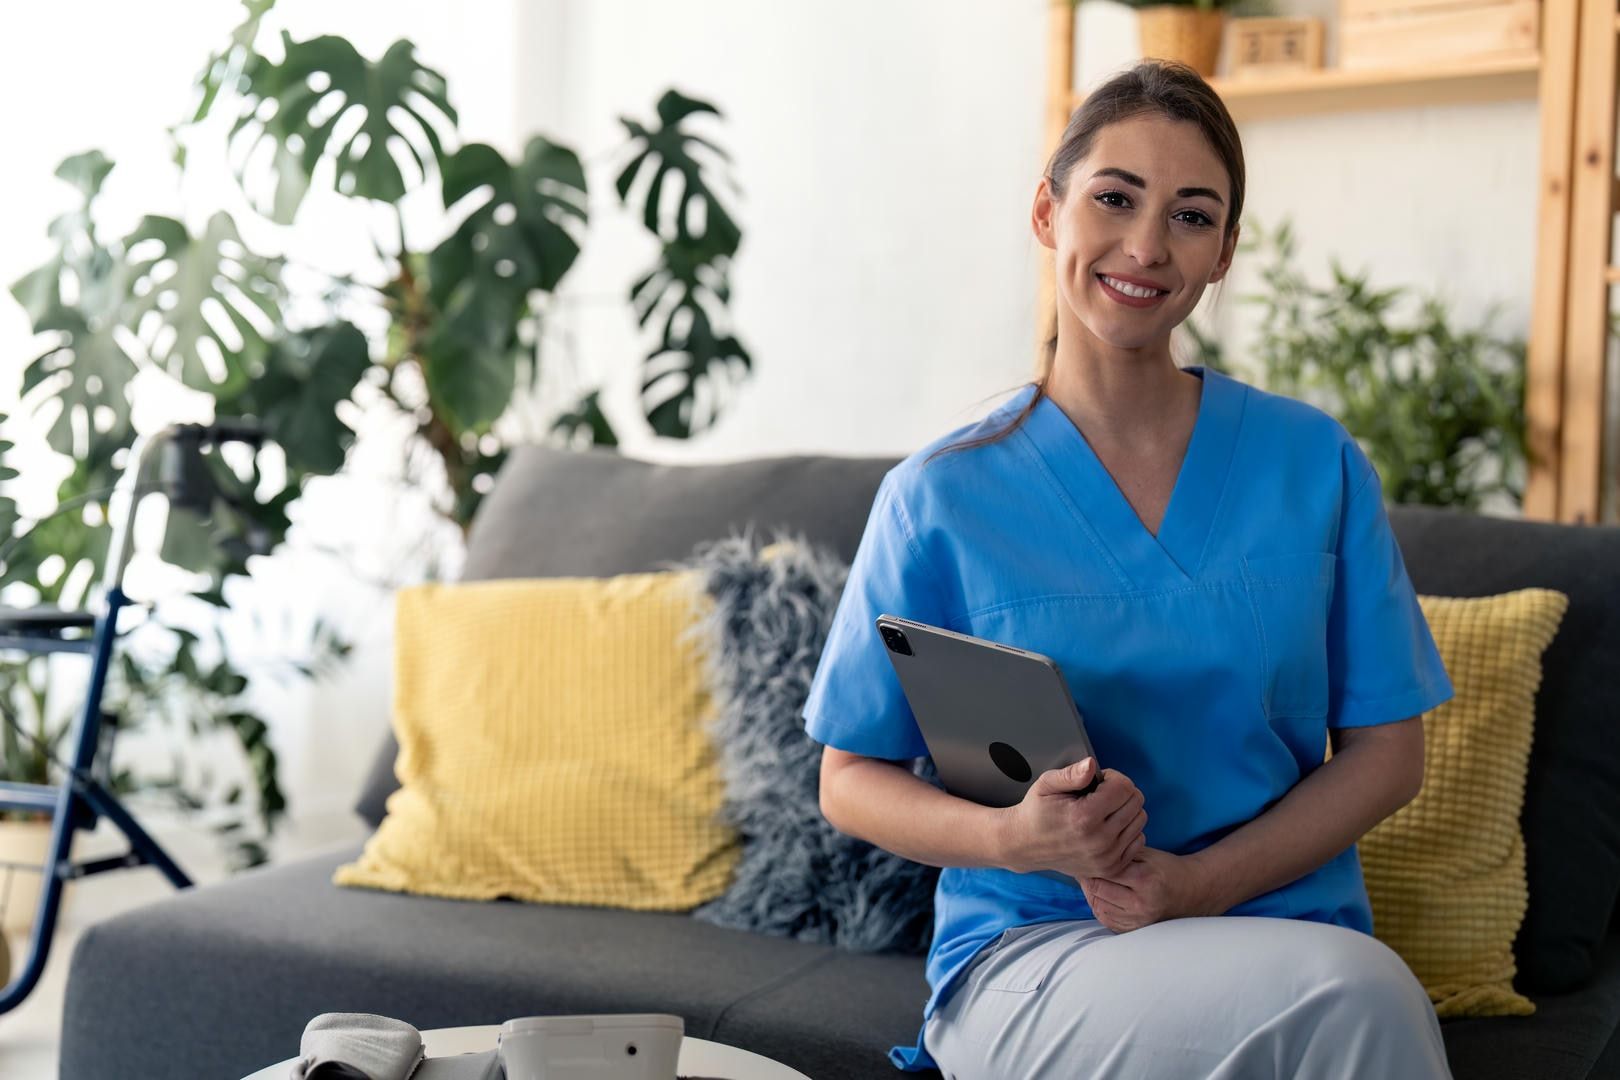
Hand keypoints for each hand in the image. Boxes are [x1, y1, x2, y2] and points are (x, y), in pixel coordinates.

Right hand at [1001, 758, 1146, 879]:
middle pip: (1136, 802)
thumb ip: (1071, 774)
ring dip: (1126, 810)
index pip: (1125, 787)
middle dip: (1121, 792)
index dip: (1113, 777)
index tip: (1099, 781)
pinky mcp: (1110, 868)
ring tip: (1104, 810)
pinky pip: (1138, 840)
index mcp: (1084, 817)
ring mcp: (1106, 857)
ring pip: (1140, 820)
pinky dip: (1128, 830)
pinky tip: (1109, 826)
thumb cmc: (1037, 811)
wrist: (1025, 845)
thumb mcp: (1046, 785)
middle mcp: (1099, 840)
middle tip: (1101, 795)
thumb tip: (1091, 765)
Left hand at [1079, 848, 1216, 932]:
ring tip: (1092, 882)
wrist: (1189, 892)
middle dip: (1087, 879)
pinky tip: (1101, 896)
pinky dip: (1099, 907)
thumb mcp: (1146, 854)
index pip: (1104, 873)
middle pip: (1097, 892)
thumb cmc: (1165, 869)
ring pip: (1098, 907)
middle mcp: (1140, 904)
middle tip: (1084, 869)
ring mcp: (1137, 920)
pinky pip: (1106, 920)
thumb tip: (1091, 853)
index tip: (1085, 858)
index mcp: (1144, 880)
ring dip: (1091, 894)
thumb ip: (1119, 853)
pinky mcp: (1134, 929)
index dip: (1090, 864)